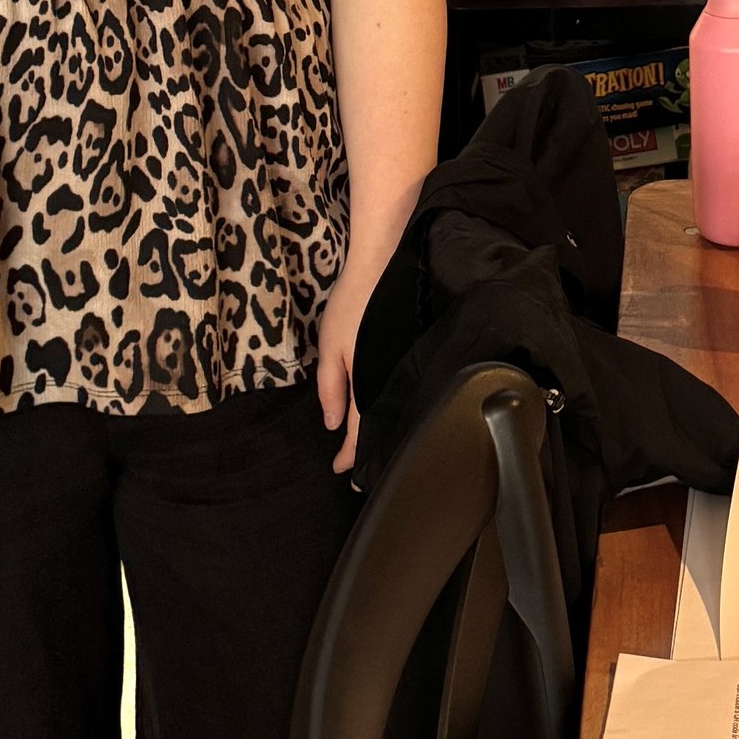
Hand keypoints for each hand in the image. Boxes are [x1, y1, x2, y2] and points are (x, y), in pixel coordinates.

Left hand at [316, 267, 384, 475]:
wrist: (383, 266)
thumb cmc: (351, 305)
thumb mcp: (330, 347)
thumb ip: (331, 388)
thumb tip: (332, 425)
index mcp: (368, 382)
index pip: (360, 431)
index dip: (351, 455)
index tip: (341, 472)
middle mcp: (390, 380)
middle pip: (381, 427)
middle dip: (369, 451)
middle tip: (358, 468)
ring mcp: (402, 367)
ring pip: (391, 410)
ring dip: (379, 430)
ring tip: (368, 447)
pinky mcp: (408, 355)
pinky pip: (398, 392)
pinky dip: (387, 408)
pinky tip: (381, 412)